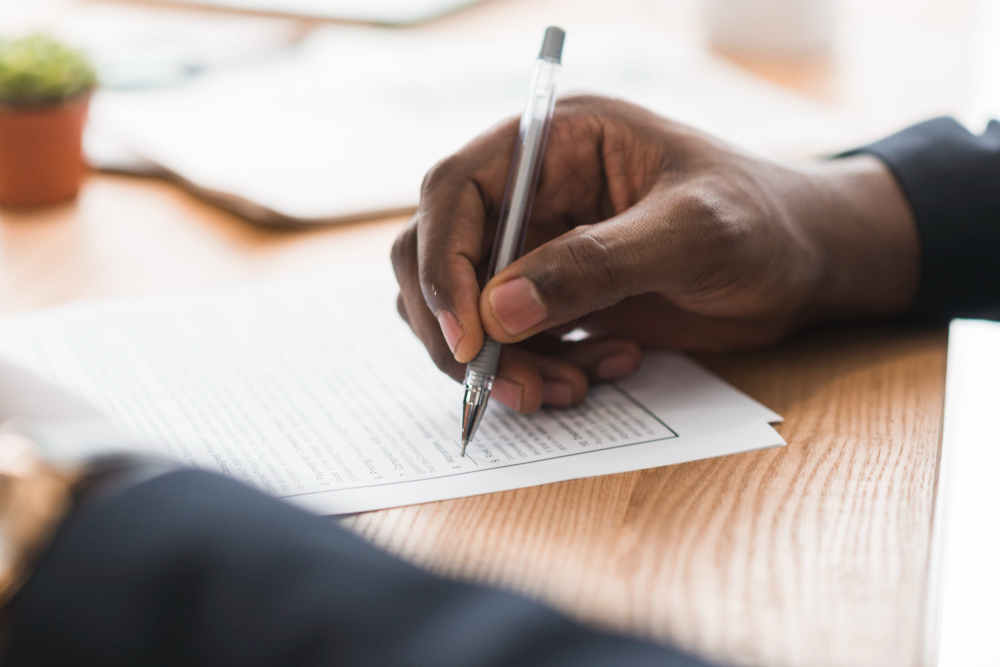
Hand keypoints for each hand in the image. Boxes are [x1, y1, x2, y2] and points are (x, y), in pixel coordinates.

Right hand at [392, 95, 918, 412]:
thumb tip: (500, 312)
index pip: (455, 192)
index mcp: (555, 143)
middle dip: (463, 330)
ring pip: (471, 312)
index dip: (442, 264)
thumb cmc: (762, 221)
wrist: (805, 264)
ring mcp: (542, 247)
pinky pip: (515, 343)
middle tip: (508, 385)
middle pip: (442, 258)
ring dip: (505, 363)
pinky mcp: (558, 297)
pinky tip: (608, 367)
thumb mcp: (691, 232)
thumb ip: (596, 265)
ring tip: (569, 388)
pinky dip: (542, 371)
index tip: (468, 337)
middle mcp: (535, 192)